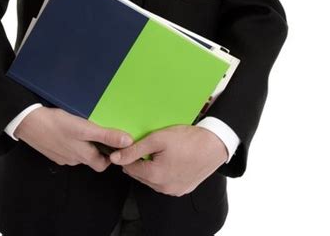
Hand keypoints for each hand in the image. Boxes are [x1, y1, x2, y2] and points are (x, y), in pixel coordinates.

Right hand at [14, 106, 133, 171]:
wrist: (27, 122)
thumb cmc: (56, 124)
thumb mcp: (84, 128)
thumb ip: (105, 136)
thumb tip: (127, 142)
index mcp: (82, 156)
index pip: (103, 164)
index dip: (111, 156)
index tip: (117, 143)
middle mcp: (73, 159)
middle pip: (91, 158)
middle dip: (99, 147)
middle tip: (103, 131)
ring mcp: (61, 156)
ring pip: (79, 153)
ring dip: (85, 143)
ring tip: (87, 127)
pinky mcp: (52, 149)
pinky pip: (67, 148)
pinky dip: (72, 140)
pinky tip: (70, 128)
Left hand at [108, 125, 227, 195]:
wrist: (214, 145)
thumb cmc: (187, 139)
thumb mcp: (157, 138)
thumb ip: (134, 149)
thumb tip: (115, 158)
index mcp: (155, 176)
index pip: (129, 167)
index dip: (127, 154)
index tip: (129, 144)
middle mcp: (163, 188)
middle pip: (140, 174)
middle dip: (139, 161)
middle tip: (146, 145)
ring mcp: (174, 191)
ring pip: (152, 180)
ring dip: (151, 167)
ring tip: (160, 151)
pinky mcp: (183, 189)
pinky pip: (165, 182)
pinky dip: (163, 172)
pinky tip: (170, 159)